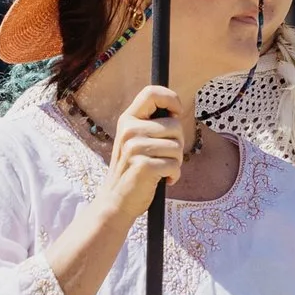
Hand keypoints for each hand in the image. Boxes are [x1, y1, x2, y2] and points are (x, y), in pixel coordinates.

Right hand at [96, 84, 189, 225]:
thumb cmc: (132, 170)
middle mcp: (129, 130)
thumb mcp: (135, 140)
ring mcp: (135, 148)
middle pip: (175, 124)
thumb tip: (177, 111)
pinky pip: (175, 165)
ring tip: (161, 169)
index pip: (152, 92)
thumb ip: (151, 124)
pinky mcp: (144, 166)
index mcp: (128, 120)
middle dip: (178, 143)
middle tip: (164, 156)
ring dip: (176, 162)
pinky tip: (162, 180)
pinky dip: (174, 175)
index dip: (171, 99)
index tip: (176, 113)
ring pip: (177, 147)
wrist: (116, 201)